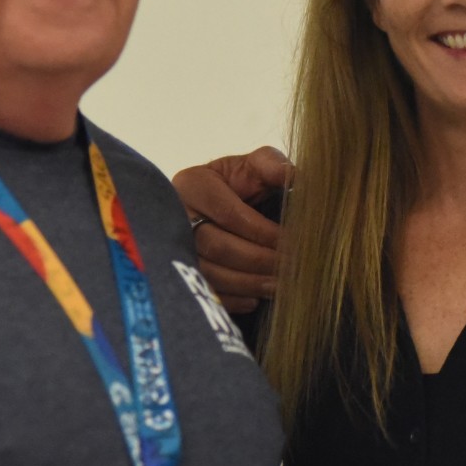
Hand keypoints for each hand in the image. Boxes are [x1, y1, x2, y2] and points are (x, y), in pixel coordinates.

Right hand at [173, 148, 292, 314]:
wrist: (227, 205)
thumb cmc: (242, 183)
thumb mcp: (256, 166)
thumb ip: (272, 165)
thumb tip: (290, 176)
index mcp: (193, 184)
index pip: (228, 213)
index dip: (262, 231)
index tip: (292, 242)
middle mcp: (177, 215)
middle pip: (217, 245)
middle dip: (258, 260)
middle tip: (291, 267)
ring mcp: (173, 247)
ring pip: (209, 272)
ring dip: (249, 282)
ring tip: (280, 285)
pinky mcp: (179, 274)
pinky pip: (204, 292)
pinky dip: (232, 299)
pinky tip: (256, 298)